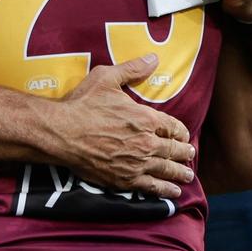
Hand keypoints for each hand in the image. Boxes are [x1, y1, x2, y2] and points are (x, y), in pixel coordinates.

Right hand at [56, 54, 193, 198]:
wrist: (61, 133)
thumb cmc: (82, 104)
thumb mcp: (106, 78)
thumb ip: (131, 69)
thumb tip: (153, 58)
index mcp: (145, 118)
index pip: (173, 127)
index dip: (181, 132)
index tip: (184, 136)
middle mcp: (146, 143)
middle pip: (173, 150)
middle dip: (184, 153)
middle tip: (190, 155)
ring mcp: (137, 163)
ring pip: (166, 170)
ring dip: (180, 173)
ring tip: (187, 175)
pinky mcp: (124, 180)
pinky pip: (152, 187)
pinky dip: (165, 189)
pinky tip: (173, 192)